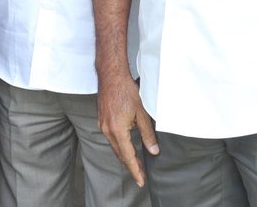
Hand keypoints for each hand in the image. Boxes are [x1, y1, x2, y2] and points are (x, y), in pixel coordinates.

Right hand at [97, 69, 157, 187]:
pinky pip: (111, 138)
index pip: (128, 156)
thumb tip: (153, 150)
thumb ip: (147, 133)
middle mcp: (108, 130)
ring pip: (115, 147)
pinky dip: (120, 146)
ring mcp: (103, 125)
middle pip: (120, 154)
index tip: (141, 180)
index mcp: (118, 130)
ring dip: (125, 156)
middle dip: (131, 166)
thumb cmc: (126, 90)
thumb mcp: (142, 113)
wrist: (111, 76)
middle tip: (140, 175)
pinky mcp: (102, 120)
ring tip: (136, 163)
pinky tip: (126, 146)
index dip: (135, 170)